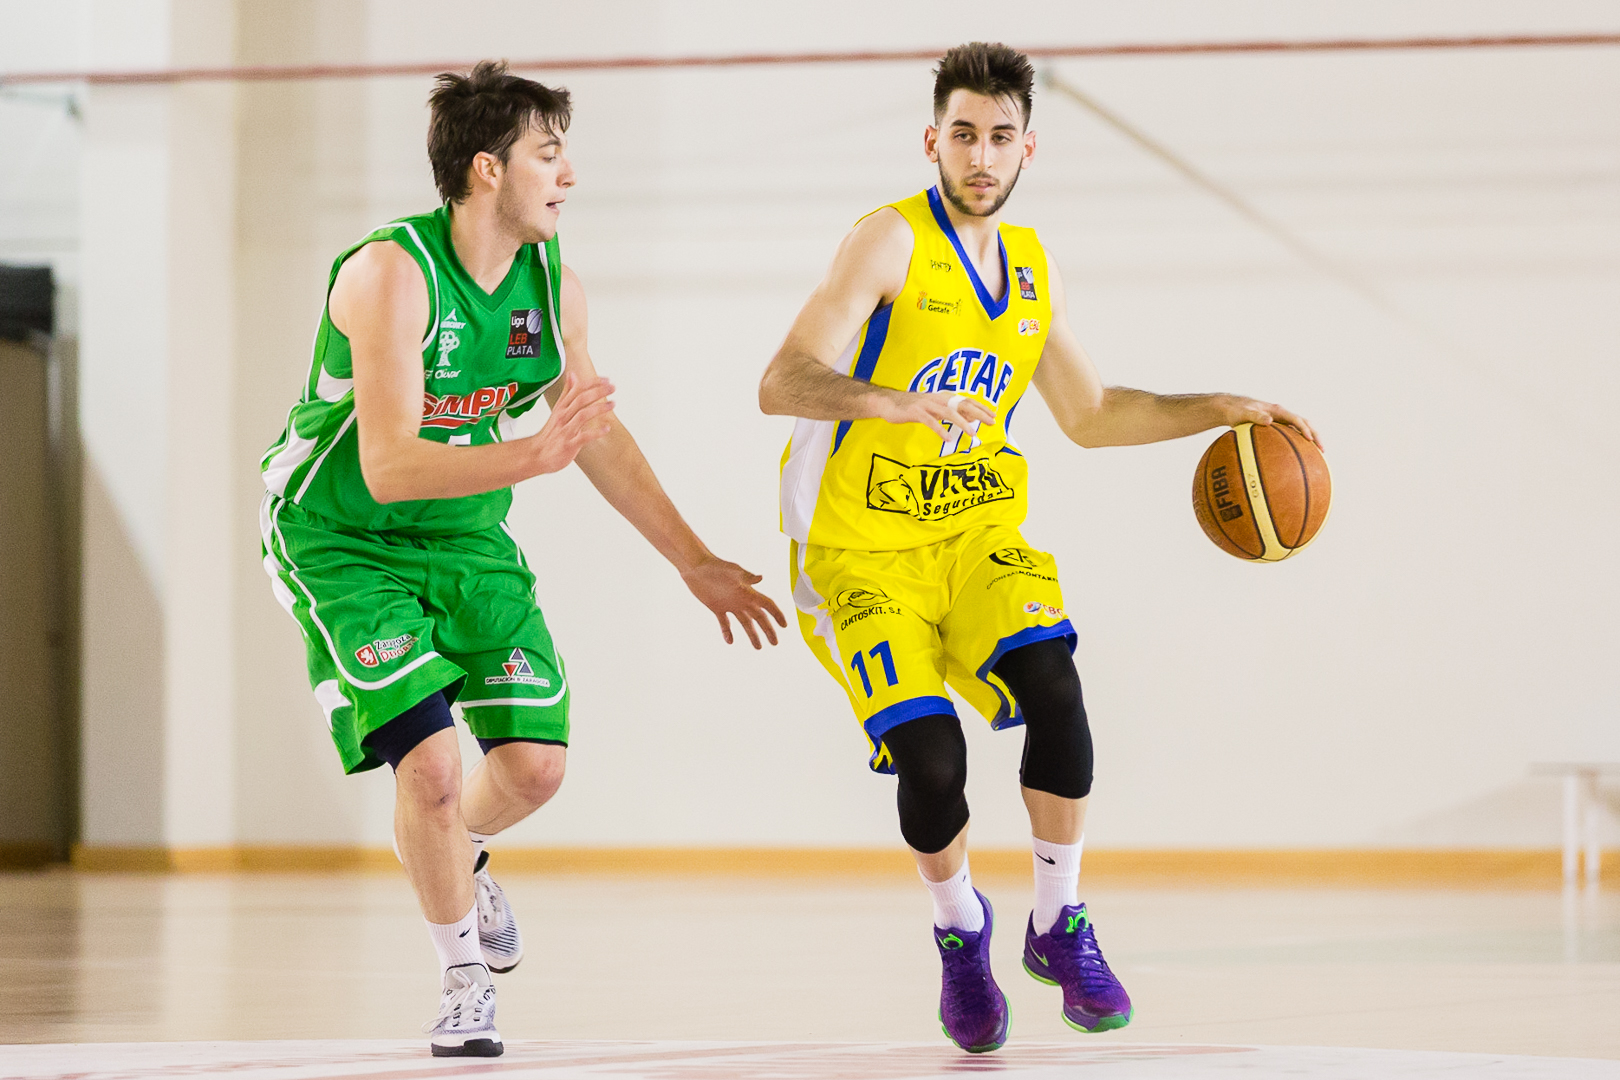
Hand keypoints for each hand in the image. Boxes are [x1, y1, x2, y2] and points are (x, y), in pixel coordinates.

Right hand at [527, 372, 615, 473]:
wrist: (537, 455)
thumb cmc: (550, 433)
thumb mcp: (558, 409)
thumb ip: (567, 392)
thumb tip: (573, 375)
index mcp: (561, 407)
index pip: (577, 390)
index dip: (592, 383)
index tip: (606, 380)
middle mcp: (563, 416)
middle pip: (581, 399)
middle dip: (598, 391)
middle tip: (613, 387)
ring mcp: (566, 430)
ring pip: (582, 415)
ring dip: (599, 408)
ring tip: (612, 404)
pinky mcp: (569, 444)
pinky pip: (584, 437)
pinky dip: (596, 432)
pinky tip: (607, 428)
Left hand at [680, 556, 787, 648]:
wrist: (696, 567)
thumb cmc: (715, 566)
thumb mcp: (732, 571)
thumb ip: (746, 576)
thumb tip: (761, 578)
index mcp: (748, 591)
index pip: (767, 604)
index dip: (777, 614)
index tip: (784, 625)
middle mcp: (741, 599)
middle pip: (759, 617)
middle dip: (768, 630)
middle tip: (775, 643)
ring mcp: (730, 604)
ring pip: (745, 622)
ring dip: (752, 634)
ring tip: (758, 647)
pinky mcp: (717, 607)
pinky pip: (724, 623)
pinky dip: (727, 632)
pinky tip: (730, 641)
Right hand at [874, 389, 995, 440]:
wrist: (888, 403)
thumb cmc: (912, 407)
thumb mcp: (934, 408)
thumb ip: (950, 412)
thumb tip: (970, 418)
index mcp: (943, 397)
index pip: (966, 401)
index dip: (981, 407)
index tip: (994, 415)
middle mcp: (938, 398)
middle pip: (962, 405)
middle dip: (978, 413)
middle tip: (991, 422)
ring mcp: (927, 404)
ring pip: (948, 413)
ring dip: (962, 423)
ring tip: (973, 434)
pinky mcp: (916, 412)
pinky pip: (930, 421)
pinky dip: (940, 429)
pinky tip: (947, 438)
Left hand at [1219, 394, 1322, 450]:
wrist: (1231, 408)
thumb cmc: (1236, 411)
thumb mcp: (1243, 413)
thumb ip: (1255, 416)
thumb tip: (1269, 421)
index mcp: (1277, 410)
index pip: (1296, 419)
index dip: (1304, 429)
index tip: (1309, 440)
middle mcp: (1282, 415)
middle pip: (1305, 424)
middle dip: (1315, 436)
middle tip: (1322, 450)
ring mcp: (1280, 421)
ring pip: (1300, 430)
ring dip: (1310, 440)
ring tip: (1317, 456)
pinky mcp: (1277, 428)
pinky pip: (1291, 436)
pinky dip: (1298, 445)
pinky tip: (1299, 459)